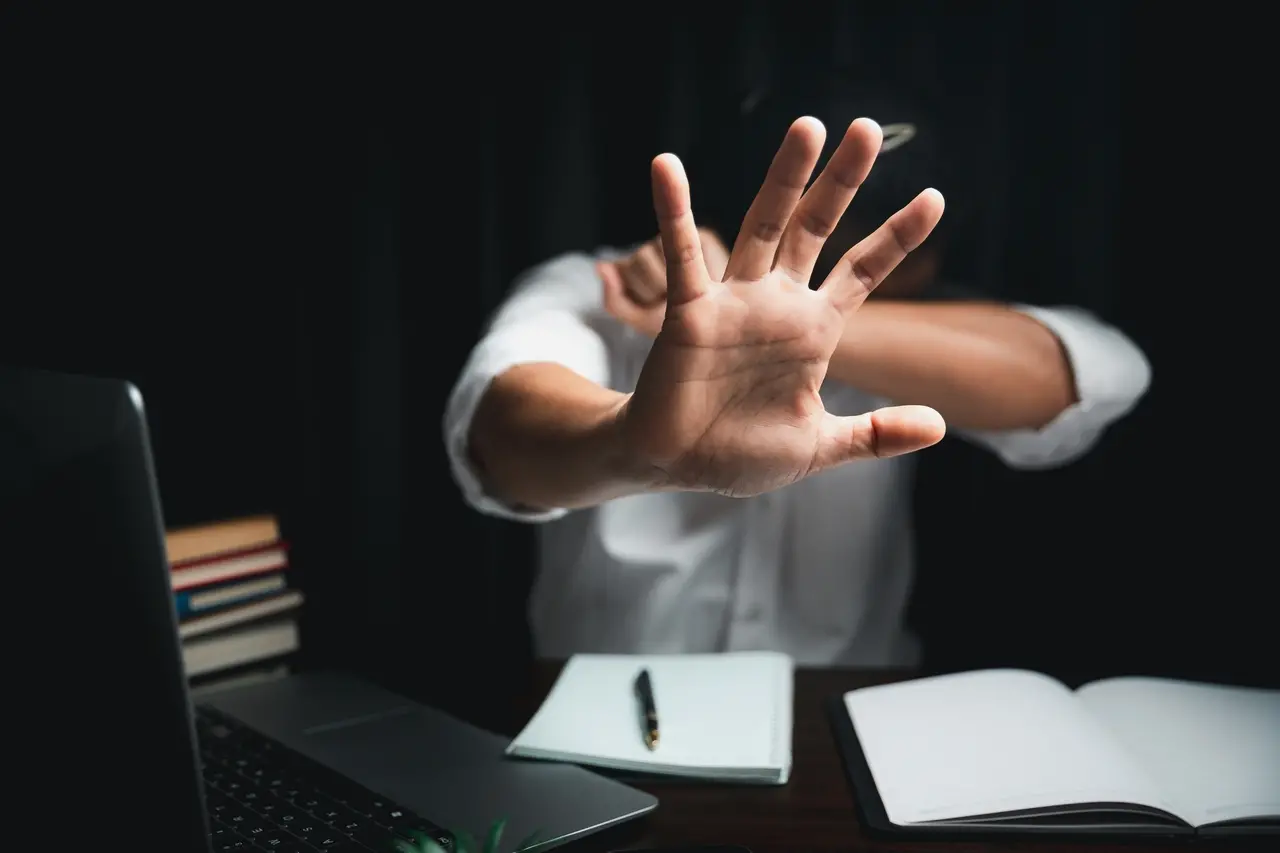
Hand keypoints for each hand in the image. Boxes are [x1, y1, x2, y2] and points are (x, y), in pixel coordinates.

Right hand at [619, 117, 946, 497]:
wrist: (677, 468)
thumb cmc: (741, 453)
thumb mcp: (819, 446)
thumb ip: (876, 435)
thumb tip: (940, 425)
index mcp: (813, 331)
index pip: (863, 272)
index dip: (897, 236)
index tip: (936, 197)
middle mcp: (777, 304)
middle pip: (816, 228)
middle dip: (843, 181)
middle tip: (869, 129)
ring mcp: (734, 302)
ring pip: (763, 226)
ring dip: (784, 178)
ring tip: (807, 128)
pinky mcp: (689, 312)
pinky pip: (682, 255)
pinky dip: (674, 211)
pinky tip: (667, 167)